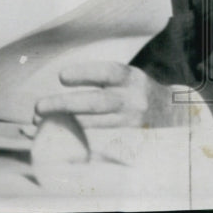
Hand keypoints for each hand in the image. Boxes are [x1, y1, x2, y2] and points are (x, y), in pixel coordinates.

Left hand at [34, 61, 189, 127]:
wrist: (173, 115)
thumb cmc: (137, 91)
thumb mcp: (127, 78)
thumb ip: (101, 78)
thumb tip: (61, 79)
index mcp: (132, 79)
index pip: (108, 72)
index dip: (84, 73)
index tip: (61, 77)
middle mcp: (134, 100)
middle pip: (97, 102)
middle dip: (65, 104)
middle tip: (39, 107)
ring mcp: (133, 122)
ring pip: (95, 124)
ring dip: (65, 123)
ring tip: (41, 121)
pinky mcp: (130, 140)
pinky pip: (100, 140)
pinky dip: (78, 136)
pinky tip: (59, 135)